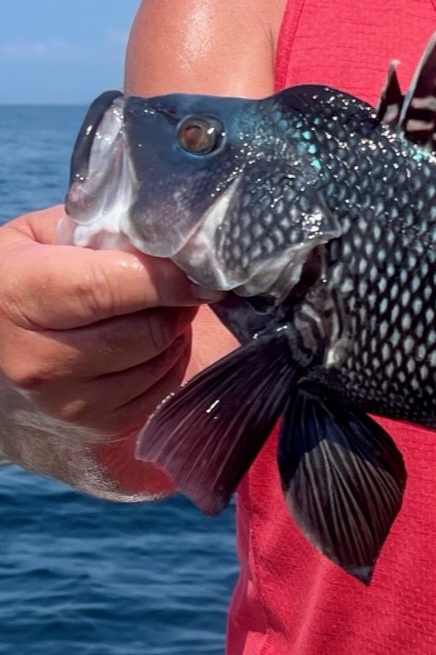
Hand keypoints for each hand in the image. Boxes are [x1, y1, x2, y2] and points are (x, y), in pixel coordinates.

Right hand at [0, 205, 211, 447]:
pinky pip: (155, 394)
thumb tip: (170, 239)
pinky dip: (168, 363)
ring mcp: (59, 399)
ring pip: (152, 364)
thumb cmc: (28, 271)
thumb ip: (101, 229)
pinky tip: (155, 341)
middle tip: (183, 285)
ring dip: (174, 333)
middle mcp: (33, 356)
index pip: (103, 288)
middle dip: (175, 305)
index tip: (197, 271)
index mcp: (18, 294)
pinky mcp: (88, 425)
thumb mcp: (46, 234)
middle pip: (139, 332)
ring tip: (164, 309)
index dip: (161, 279)